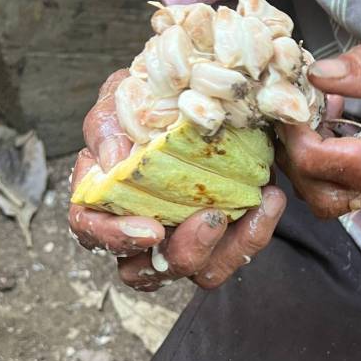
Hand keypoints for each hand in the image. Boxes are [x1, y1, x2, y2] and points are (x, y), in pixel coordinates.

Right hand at [69, 69, 286, 289]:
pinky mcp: (221, 233)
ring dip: (224, 250)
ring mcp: (180, 235)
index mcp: (104, 197)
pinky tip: (271, 198)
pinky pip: (236, 251)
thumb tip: (112, 162)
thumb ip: (107, 127)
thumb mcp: (119, 97)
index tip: (152, 230)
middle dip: (181, 253)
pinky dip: (255, 231)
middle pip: (143, 271)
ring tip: (254, 205)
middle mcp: (138, 227)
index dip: (115, 238)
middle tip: (211, 219)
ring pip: (195, 272)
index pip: (90, 230)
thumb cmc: (145, 96)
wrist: (197, 88)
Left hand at [276, 21, 360, 216]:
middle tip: (294, 117)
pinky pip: (347, 196)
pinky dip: (325, 169)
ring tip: (314, 120)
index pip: (359, 165)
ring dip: (308, 167)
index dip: (311, 148)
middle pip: (335, 197)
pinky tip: (331, 131)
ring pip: (335, 203)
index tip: (291, 116)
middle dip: (299, 163)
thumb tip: (319, 75)